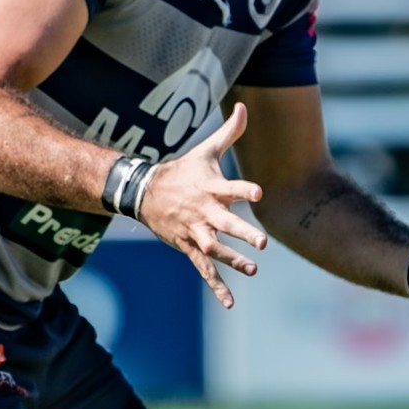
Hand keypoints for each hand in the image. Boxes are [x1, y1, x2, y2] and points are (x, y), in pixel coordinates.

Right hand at [138, 103, 266, 307]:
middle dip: (242, 233)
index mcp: (211, 187)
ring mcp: (195, 231)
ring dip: (233, 260)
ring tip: (253, 269)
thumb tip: (244, 106)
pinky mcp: (188, 247)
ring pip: (215, 249)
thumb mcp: (206, 150)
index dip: (243, 190)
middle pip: (225, 223)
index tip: (258, 194)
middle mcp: (204, 211)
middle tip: (262, 242)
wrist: (145, 193)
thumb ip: (230, 131)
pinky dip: (217, 286)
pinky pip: (204, 269)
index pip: (230, 188)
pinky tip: (230, 302)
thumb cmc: (183, 170)